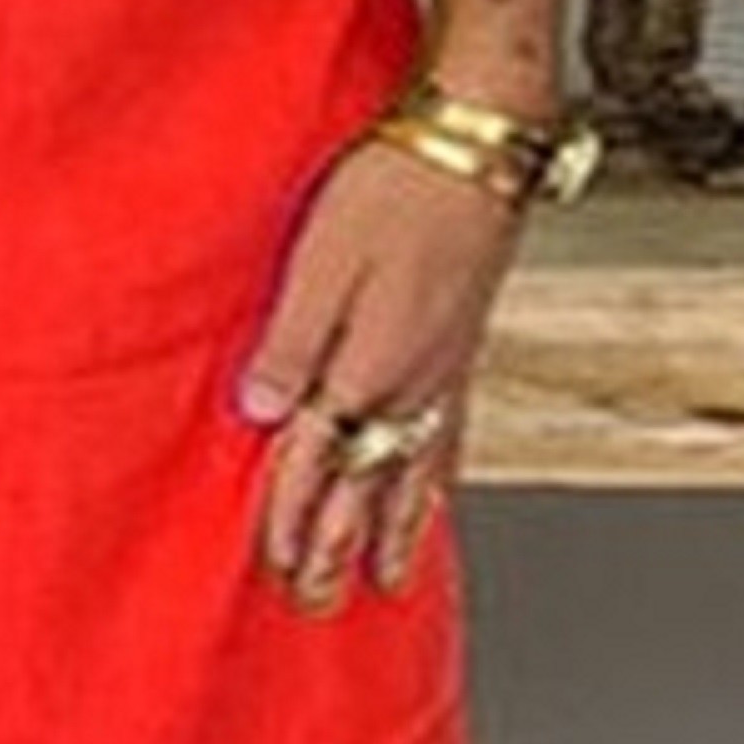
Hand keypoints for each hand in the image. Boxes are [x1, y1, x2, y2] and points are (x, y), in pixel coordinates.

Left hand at [233, 131, 520, 610]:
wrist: (481, 140)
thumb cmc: (397, 185)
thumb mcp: (320, 261)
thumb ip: (290, 344)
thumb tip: (262, 415)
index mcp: (367, 368)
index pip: (316, 465)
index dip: (291, 520)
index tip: (273, 565)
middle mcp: (412, 385)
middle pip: (367, 488)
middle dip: (339, 549)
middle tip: (318, 603)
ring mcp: (445, 372)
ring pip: (416, 475)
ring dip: (394, 533)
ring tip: (385, 579)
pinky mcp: (465, 349)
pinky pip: (451, 441)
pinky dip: (438, 485)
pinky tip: (435, 494)